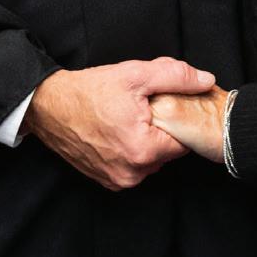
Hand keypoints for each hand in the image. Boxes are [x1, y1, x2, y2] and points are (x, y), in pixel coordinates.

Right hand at [23, 58, 214, 190]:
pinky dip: (131, 150)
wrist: (49, 106)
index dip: (177, 118)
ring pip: (151, 159)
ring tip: (128, 117)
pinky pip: (133, 166)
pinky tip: (118, 131)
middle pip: (167, 150)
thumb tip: (206, 81)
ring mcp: (118, 180)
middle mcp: (132, 173)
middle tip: (143, 107)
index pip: (184, 139)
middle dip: (161, 128)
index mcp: (144, 149)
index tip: (163, 105)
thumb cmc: (90, 90)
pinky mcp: (107, 181)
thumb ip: (176, 77)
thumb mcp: (136, 74)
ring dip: (146, 140)